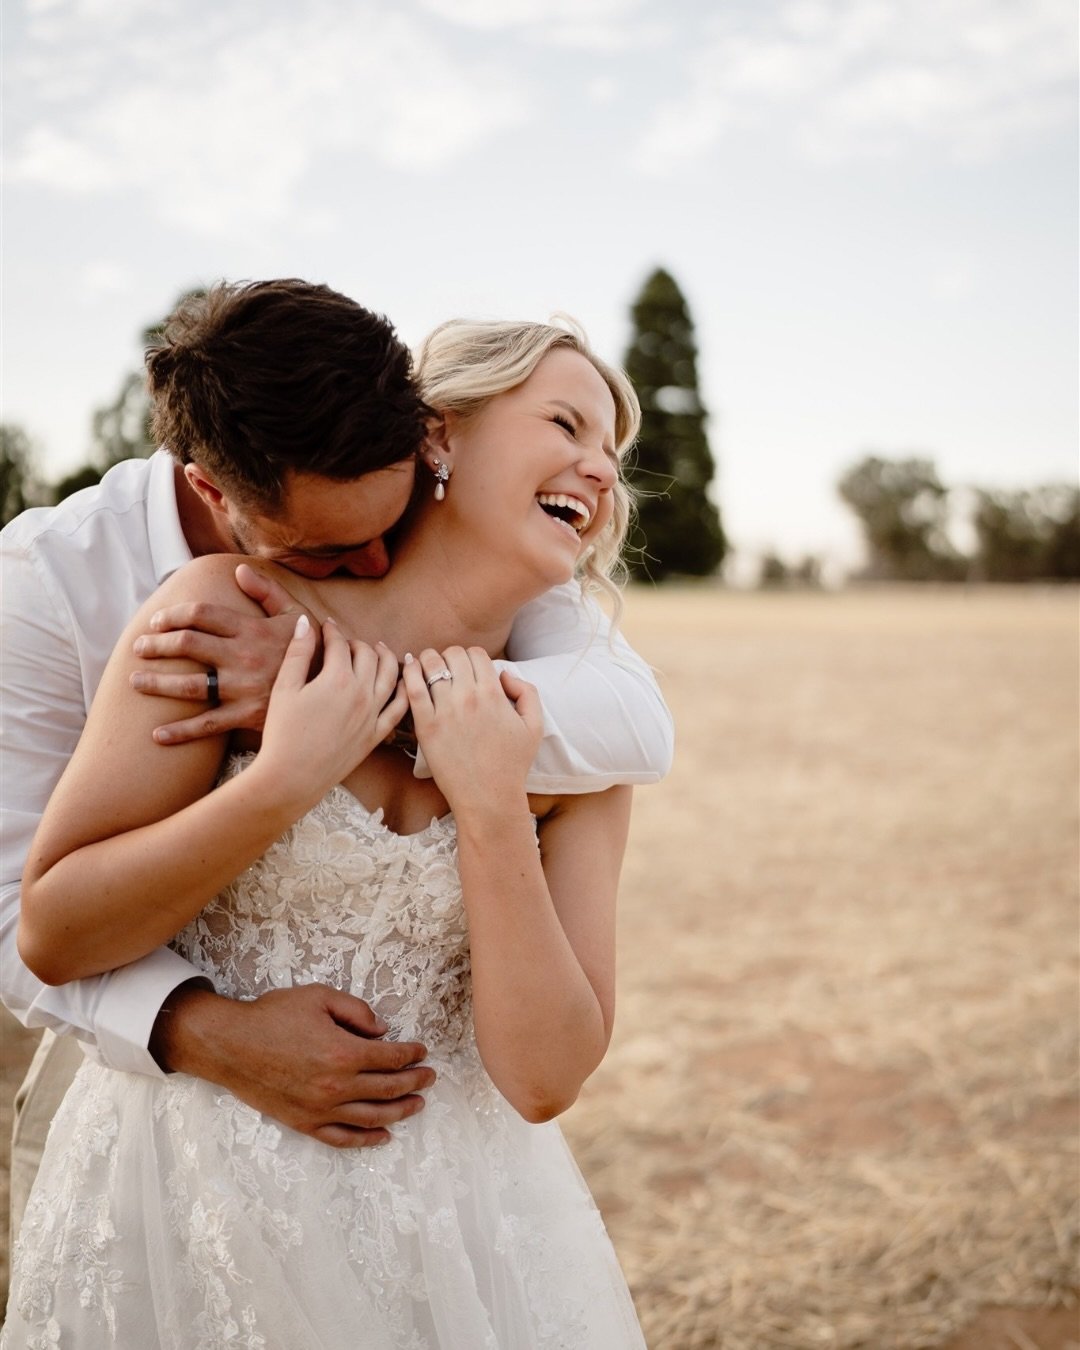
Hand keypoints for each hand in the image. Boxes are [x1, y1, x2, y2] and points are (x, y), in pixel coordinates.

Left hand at [131, 564, 301, 743]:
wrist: (338, 693)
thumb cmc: (317, 652)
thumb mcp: (298, 616)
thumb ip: (268, 592)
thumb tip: (238, 570)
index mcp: (252, 630)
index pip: (202, 614)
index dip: (174, 615)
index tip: (158, 621)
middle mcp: (242, 657)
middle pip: (187, 644)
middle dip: (156, 644)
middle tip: (138, 647)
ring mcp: (242, 688)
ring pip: (189, 684)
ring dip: (157, 682)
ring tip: (135, 680)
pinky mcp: (245, 716)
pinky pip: (206, 725)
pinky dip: (179, 732)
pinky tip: (156, 735)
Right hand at [151, 982, 435, 1146]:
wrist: (231, 1045)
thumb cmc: (274, 1015)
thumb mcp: (320, 996)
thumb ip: (357, 1011)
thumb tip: (383, 1030)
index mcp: (344, 1052)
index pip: (391, 1058)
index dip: (412, 1054)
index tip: (422, 1051)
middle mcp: (337, 1086)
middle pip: (389, 1089)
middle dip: (415, 1082)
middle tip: (430, 1077)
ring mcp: (321, 1109)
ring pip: (373, 1117)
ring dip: (401, 1111)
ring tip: (418, 1104)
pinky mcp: (304, 1123)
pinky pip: (342, 1137)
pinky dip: (366, 1140)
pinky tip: (383, 1136)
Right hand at [254, 615, 407, 809]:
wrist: (292, 777)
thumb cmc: (283, 733)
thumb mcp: (285, 689)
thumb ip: (298, 653)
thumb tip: (306, 622)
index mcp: (337, 679)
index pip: (341, 644)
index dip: (332, 631)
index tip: (327, 627)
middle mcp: (362, 694)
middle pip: (368, 655)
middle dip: (357, 643)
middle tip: (346, 643)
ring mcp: (373, 715)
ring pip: (391, 674)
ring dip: (386, 657)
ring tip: (377, 650)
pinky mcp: (377, 734)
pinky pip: (399, 707)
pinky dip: (403, 689)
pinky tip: (400, 681)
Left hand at [401, 646, 542, 815]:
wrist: (489, 797)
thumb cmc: (511, 765)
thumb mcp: (534, 726)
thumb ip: (527, 692)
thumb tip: (504, 674)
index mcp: (494, 694)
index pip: (476, 654)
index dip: (472, 657)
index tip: (468, 669)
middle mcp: (468, 697)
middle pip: (453, 654)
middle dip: (450, 656)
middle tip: (448, 669)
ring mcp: (445, 711)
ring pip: (430, 664)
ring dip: (428, 660)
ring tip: (427, 668)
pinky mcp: (426, 726)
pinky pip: (412, 688)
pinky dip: (409, 673)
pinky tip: (410, 670)